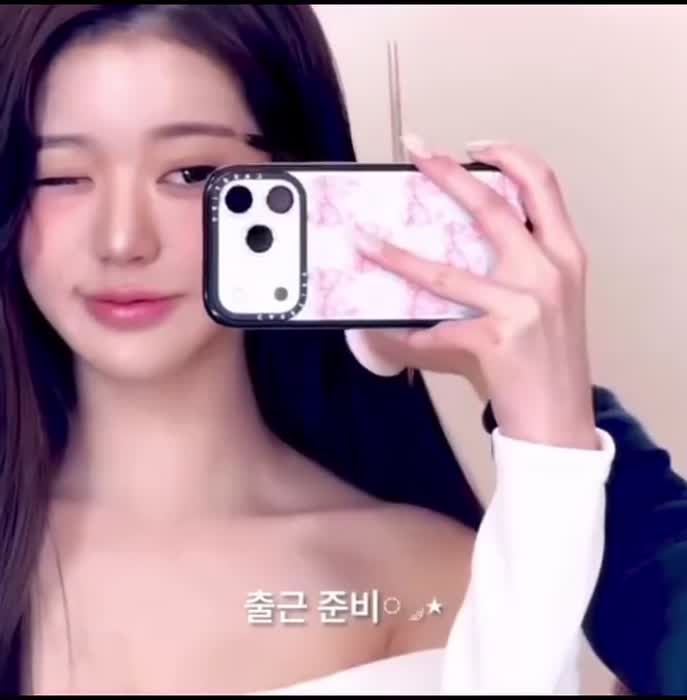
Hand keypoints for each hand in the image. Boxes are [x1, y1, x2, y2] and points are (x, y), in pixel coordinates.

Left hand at [352, 135, 598, 449]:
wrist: (560, 420)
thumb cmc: (547, 359)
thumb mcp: (546, 301)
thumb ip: (514, 266)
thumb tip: (448, 245)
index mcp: (564, 254)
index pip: (543, 183)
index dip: (506, 154)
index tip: (470, 145)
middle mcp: (550, 271)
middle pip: (493, 206)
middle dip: (448, 173)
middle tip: (414, 152)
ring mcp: (525, 305)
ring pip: (446, 271)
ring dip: (396, 255)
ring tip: (364, 241)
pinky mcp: (498, 339)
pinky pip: (436, 328)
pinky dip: (408, 333)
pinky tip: (389, 333)